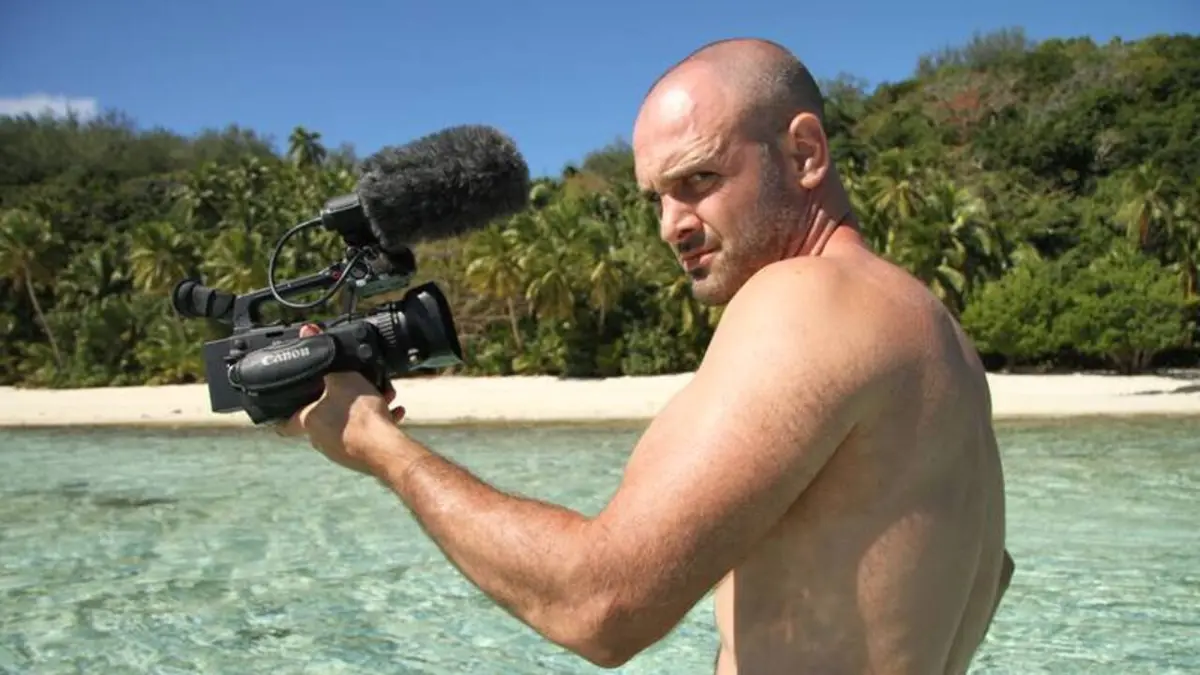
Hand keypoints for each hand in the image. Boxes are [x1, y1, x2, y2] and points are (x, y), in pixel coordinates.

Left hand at [277, 323, 406, 473]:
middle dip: (338, 399)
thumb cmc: (359, 415)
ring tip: (381, 395)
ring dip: (362, 409)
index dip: (282, 411)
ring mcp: (340, 450)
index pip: (284, 421)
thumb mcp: (341, 376)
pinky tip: (392, 411)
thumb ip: (325, 356)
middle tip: (352, 387)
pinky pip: (365, 435)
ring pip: (348, 423)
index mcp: (308, 421)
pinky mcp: (359, 457)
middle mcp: (320, 439)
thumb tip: (308, 332)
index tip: (285, 404)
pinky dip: (376, 422)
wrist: (384, 449)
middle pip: (323, 415)